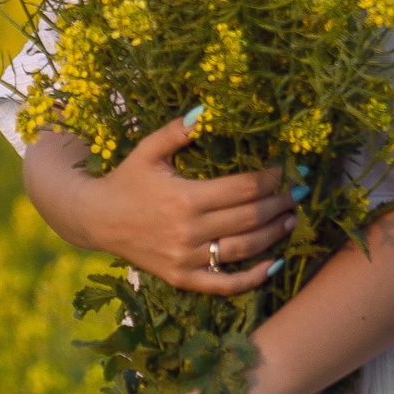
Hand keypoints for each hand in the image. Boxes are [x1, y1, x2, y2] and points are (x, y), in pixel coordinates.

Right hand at [26, 117, 292, 294]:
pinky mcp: (182, 277)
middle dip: (279, 204)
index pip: (243, 188)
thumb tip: (206, 110)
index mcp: (186, 197)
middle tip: (298, 194)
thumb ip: (178, 132)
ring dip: (274, 235)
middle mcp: (189, 231)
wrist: (96, 219)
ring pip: (243, 249)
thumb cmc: (126, 180)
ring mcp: (186, 258)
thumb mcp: (148, 150)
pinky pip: (223, 283)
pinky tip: (273, 265)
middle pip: (249, 218)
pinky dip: (251, 278)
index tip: (284, 171)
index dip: (270, 179)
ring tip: (291, 219)